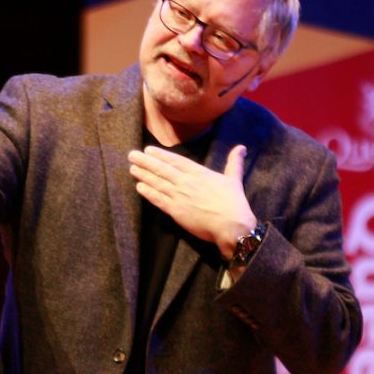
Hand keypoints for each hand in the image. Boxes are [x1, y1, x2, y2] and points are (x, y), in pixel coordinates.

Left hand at [128, 144, 256, 258]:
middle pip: (162, 169)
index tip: (148, 149)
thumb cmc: (234, 203)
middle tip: (132, 155)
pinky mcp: (176, 211)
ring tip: (132, 168)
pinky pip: (158, 200)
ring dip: (143, 175)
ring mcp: (179, 196)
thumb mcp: (234, 179)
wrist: (231, 226)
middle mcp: (186, 182)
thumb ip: (234, 162)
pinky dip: (148, 193)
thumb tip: (241, 147)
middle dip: (146, 161)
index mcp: (199, 173)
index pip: (176, 161)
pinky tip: (139, 187)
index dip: (161, 155)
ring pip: (157, 183)